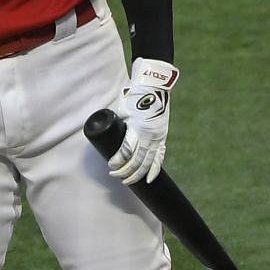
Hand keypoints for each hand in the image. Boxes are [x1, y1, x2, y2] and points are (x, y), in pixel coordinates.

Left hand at [107, 58, 177, 182]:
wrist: (155, 88)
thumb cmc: (134, 97)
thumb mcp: (123, 111)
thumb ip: (118, 127)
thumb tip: (107, 140)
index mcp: (138, 128)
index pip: (127, 151)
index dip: (118, 161)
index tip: (110, 165)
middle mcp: (149, 136)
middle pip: (137, 161)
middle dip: (126, 172)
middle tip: (115, 175)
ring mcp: (157, 138)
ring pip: (148, 162)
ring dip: (138, 174)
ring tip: (127, 181)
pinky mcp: (162, 138)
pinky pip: (159, 158)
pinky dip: (154, 170)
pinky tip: (149, 180)